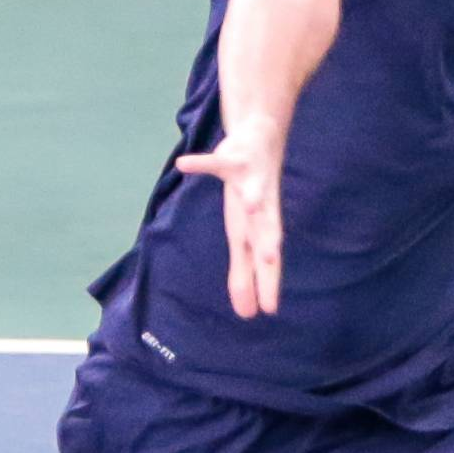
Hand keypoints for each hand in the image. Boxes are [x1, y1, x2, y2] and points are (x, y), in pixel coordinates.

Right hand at [173, 114, 285, 318]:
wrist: (263, 139)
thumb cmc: (254, 195)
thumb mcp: (247, 236)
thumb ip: (244, 273)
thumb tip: (247, 313)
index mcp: (260, 228)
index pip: (265, 260)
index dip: (267, 282)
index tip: (268, 310)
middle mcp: (261, 206)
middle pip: (265, 226)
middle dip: (267, 241)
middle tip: (270, 258)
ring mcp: (250, 179)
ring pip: (252, 188)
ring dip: (252, 194)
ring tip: (251, 204)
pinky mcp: (235, 156)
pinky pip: (215, 161)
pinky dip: (200, 163)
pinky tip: (182, 165)